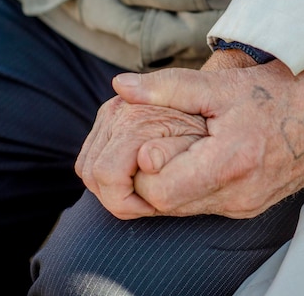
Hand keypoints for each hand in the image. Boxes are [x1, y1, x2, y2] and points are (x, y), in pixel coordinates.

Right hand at [75, 96, 206, 219]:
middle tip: (150, 204)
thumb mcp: (200, 143)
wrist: (216, 94)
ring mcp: (109, 113)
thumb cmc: (214, 127)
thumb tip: (144, 159)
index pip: (107, 175)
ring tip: (145, 191)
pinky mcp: (108, 117)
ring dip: (111, 187)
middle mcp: (116, 112)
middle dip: (117, 198)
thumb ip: (172, 152)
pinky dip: (108, 174)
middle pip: (92, 174)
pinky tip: (137, 176)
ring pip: (87, 167)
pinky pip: (90, 156)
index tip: (154, 207)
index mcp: (135, 121)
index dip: (126, 202)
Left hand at [114, 50, 303, 217]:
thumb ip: (169, 87)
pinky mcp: (251, 207)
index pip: (159, 192)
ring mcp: (246, 206)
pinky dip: (191, 185)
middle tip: (155, 141)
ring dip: (170, 181)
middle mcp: (239, 197)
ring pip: (184, 208)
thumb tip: (121, 85)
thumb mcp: (224, 84)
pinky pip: (205, 205)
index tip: (149, 138)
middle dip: (151, 176)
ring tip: (178, 146)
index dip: (143, 166)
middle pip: (167, 205)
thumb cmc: (282, 93)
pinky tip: (200, 157)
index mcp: (230, 165)